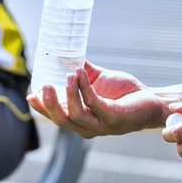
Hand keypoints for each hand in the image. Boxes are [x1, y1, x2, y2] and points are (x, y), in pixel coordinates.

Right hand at [27, 60, 168, 137]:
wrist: (151, 100)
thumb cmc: (124, 92)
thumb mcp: (98, 81)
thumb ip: (83, 73)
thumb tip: (69, 55)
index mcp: (82, 119)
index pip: (57, 117)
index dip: (42, 108)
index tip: (30, 95)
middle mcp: (89, 126)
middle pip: (61, 120)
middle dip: (50, 104)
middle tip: (45, 86)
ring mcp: (102, 124)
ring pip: (76, 114)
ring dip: (69, 93)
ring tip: (68, 74)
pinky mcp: (114, 117)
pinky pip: (95, 103)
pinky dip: (85, 88)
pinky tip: (81, 73)